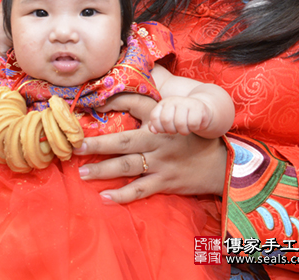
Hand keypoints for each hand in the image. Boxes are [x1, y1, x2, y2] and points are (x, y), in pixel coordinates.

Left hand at [74, 93, 226, 202]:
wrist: (221, 164)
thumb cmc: (193, 138)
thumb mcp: (177, 117)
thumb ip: (154, 110)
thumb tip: (121, 101)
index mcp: (161, 120)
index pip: (135, 104)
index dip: (114, 102)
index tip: (93, 105)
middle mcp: (159, 140)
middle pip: (123, 141)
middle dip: (97, 144)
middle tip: (76, 147)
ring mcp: (162, 162)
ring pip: (127, 166)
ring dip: (103, 170)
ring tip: (82, 173)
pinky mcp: (165, 182)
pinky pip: (141, 190)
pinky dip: (122, 195)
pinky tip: (105, 198)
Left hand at [149, 96, 211, 134]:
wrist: (201, 111)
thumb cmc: (180, 118)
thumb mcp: (167, 119)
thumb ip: (156, 124)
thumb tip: (153, 131)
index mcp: (163, 103)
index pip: (154, 117)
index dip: (159, 128)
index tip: (165, 130)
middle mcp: (173, 100)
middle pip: (166, 120)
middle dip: (171, 130)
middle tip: (177, 130)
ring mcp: (186, 102)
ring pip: (180, 123)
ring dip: (183, 131)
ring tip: (186, 128)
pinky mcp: (198, 107)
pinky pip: (193, 124)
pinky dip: (194, 128)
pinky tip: (195, 125)